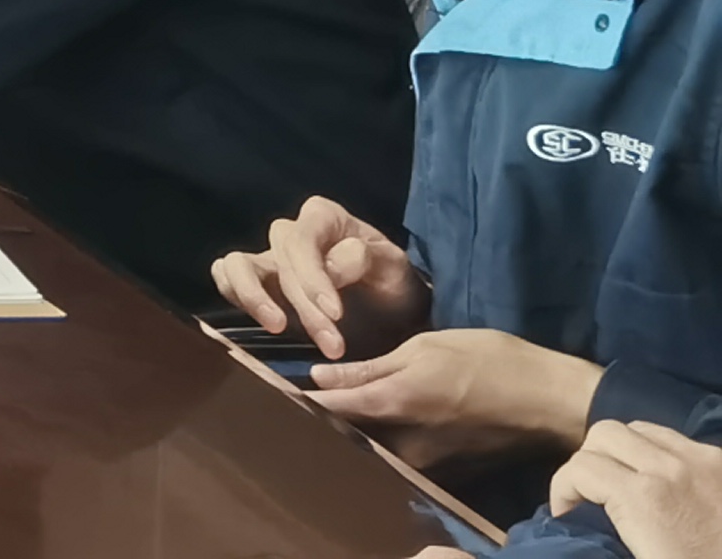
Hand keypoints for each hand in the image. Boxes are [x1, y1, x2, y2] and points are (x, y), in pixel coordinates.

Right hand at [209, 196, 429, 364]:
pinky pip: (226, 277)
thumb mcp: (394, 269)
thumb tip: (330, 266)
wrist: (391, 314)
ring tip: (278, 328)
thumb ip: (365, 259)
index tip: (335, 314)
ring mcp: (269, 257)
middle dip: (302, 306)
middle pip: (279, 262)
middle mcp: (290, 232)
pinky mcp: (256, 283)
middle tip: (332, 345)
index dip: (312, 277)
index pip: (302, 241)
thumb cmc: (392, 285)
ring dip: (254, 298)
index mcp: (323, 218)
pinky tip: (265, 323)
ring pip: (237, 264)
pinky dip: (235, 295)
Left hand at [308, 327, 602, 461]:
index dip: (295, 400)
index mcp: (395, 404)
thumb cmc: (489, 361)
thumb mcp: (425, 348)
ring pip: (371, 447)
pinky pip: (398, 454)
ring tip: (322, 406)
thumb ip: (370, 367)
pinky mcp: (444, 468)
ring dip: (347, 430)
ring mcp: (426, 461)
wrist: (550, 401)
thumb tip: (319, 376)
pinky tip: (368, 421)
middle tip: (287, 398)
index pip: (329, 410)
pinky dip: (378, 438)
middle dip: (318, 419)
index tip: (266, 391)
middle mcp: (405, 443)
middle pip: (346, 436)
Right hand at [553, 420, 721, 557]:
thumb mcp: (642, 558)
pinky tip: (668, 483)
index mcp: (643, 499)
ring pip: (643, 429)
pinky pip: (680, 441)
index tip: (566, 513)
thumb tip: (585, 519)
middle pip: (606, 433)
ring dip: (626, 451)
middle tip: (592, 492)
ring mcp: (704, 461)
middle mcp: (670, 468)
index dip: (563, 489)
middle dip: (589, 460)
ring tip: (628, 482)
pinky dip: (662, 454)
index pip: (580, 467)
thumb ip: (612, 527)